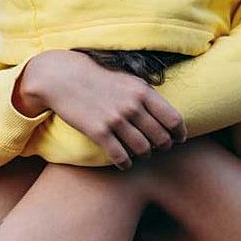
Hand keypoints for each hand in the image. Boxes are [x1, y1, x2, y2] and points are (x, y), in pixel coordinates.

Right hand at [18, 49, 186, 168]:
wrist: (62, 77)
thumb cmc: (96, 77)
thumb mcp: (127, 79)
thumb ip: (146, 95)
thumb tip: (166, 115)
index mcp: (143, 91)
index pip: (173, 119)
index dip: (179, 133)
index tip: (178, 139)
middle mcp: (132, 106)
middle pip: (160, 137)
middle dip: (162, 146)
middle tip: (158, 148)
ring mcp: (115, 120)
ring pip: (143, 149)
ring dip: (144, 154)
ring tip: (140, 153)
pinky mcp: (98, 132)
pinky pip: (120, 156)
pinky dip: (125, 163)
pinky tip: (124, 163)